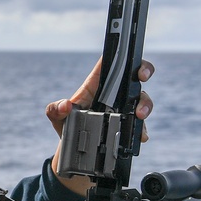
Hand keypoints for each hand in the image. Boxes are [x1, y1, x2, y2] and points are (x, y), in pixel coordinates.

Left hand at [47, 58, 154, 194]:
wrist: (74, 149)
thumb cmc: (66, 124)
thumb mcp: (56, 116)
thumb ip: (55, 109)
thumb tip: (65, 105)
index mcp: (95, 85)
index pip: (109, 63)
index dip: (119, 54)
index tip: (127, 51)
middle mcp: (113, 94)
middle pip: (133, 76)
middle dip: (143, 70)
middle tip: (142, 77)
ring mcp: (123, 109)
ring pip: (142, 99)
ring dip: (144, 105)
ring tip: (139, 115)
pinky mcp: (128, 125)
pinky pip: (140, 125)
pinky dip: (142, 130)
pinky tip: (141, 135)